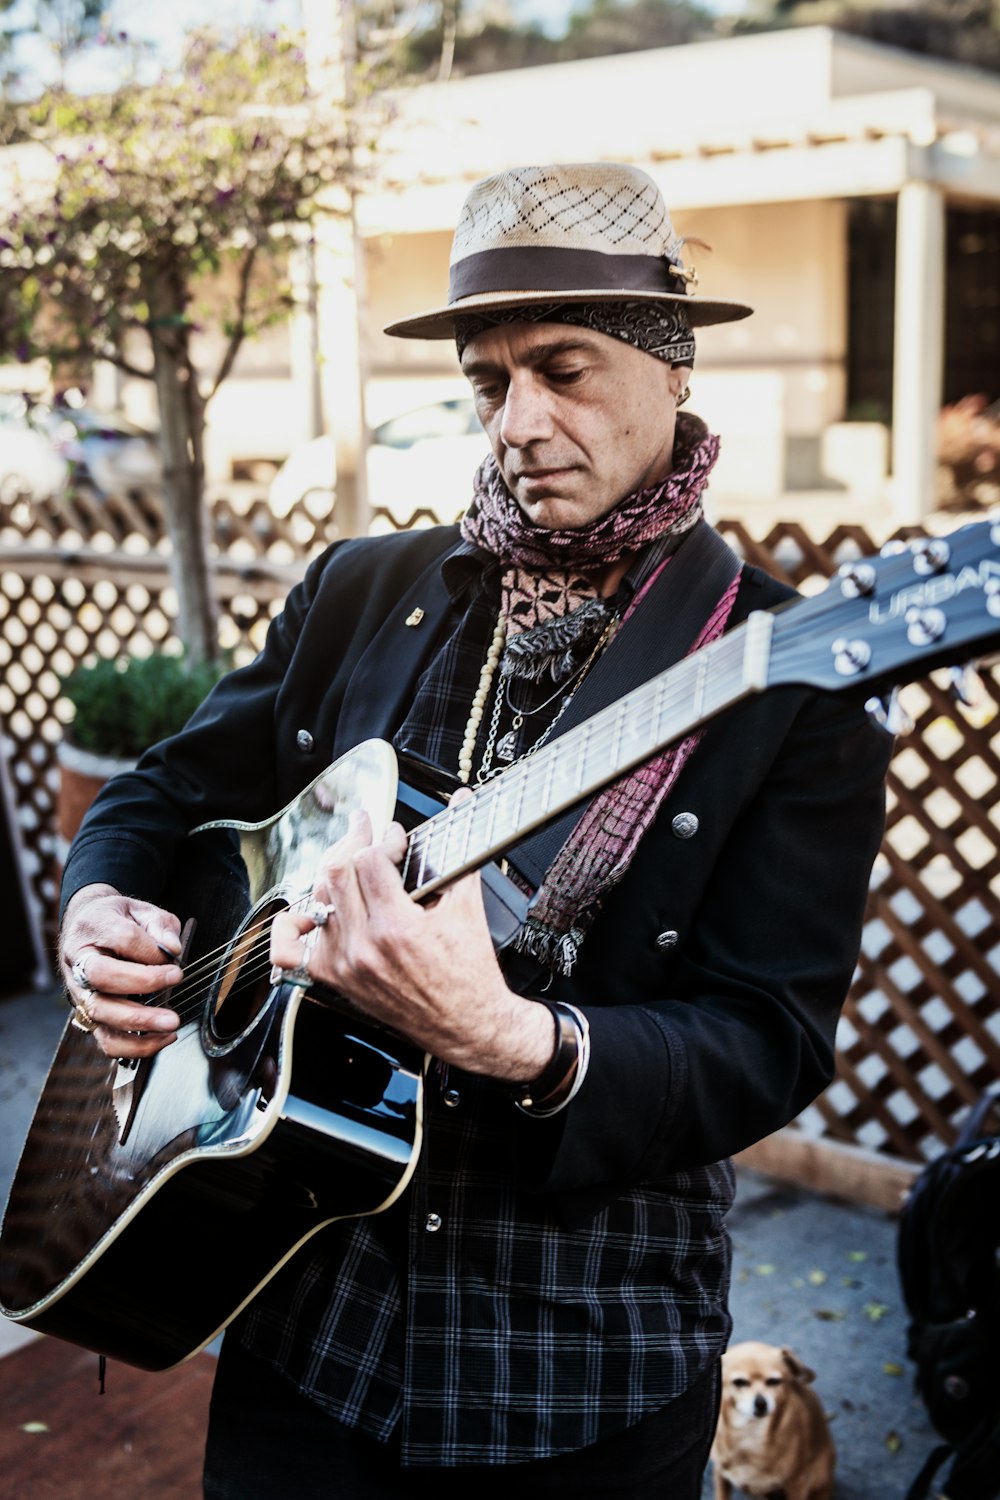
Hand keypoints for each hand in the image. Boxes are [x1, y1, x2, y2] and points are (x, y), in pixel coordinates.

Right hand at [59, 884, 183, 1057]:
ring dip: (138, 1022)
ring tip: (171, 1023)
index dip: (151, 952)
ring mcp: (80, 991)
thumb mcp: (141, 910)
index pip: (122, 939)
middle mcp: (79, 961)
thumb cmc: (116, 920)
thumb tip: (173, 950)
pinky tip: (161, 1038)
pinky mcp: (87, 1016)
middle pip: (101, 976)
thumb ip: (160, 926)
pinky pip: (105, 1039)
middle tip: (176, 981)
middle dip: (142, 983)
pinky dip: (134, 1046)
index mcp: (93, 928)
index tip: (176, 961)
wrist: (85, 927)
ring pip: (99, 1012)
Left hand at [269, 810, 553, 1081]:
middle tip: (365, 827)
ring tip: (351, 859)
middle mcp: (364, 947)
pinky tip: (310, 907)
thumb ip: (459, 852)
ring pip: (319, 899)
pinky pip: (296, 946)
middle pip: (338, 872)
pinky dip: (298, 922)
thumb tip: (462, 806)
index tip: (395, 835)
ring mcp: (344, 965)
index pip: (372, 860)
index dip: (384, 838)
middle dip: (353, 840)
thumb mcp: (468, 909)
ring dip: (334, 872)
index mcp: (397, 929)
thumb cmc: (470, 974)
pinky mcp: (335, 979)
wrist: (467, 1025)